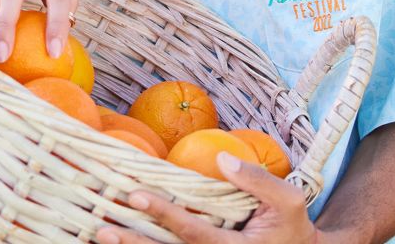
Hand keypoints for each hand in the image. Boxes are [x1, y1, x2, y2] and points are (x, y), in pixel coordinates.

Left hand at [93, 153, 316, 243]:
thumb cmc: (292, 226)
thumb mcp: (288, 200)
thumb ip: (257, 179)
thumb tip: (222, 158)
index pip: (192, 233)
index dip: (164, 214)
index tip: (136, 196)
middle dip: (135, 243)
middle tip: (104, 228)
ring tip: (102, 236)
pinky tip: (126, 242)